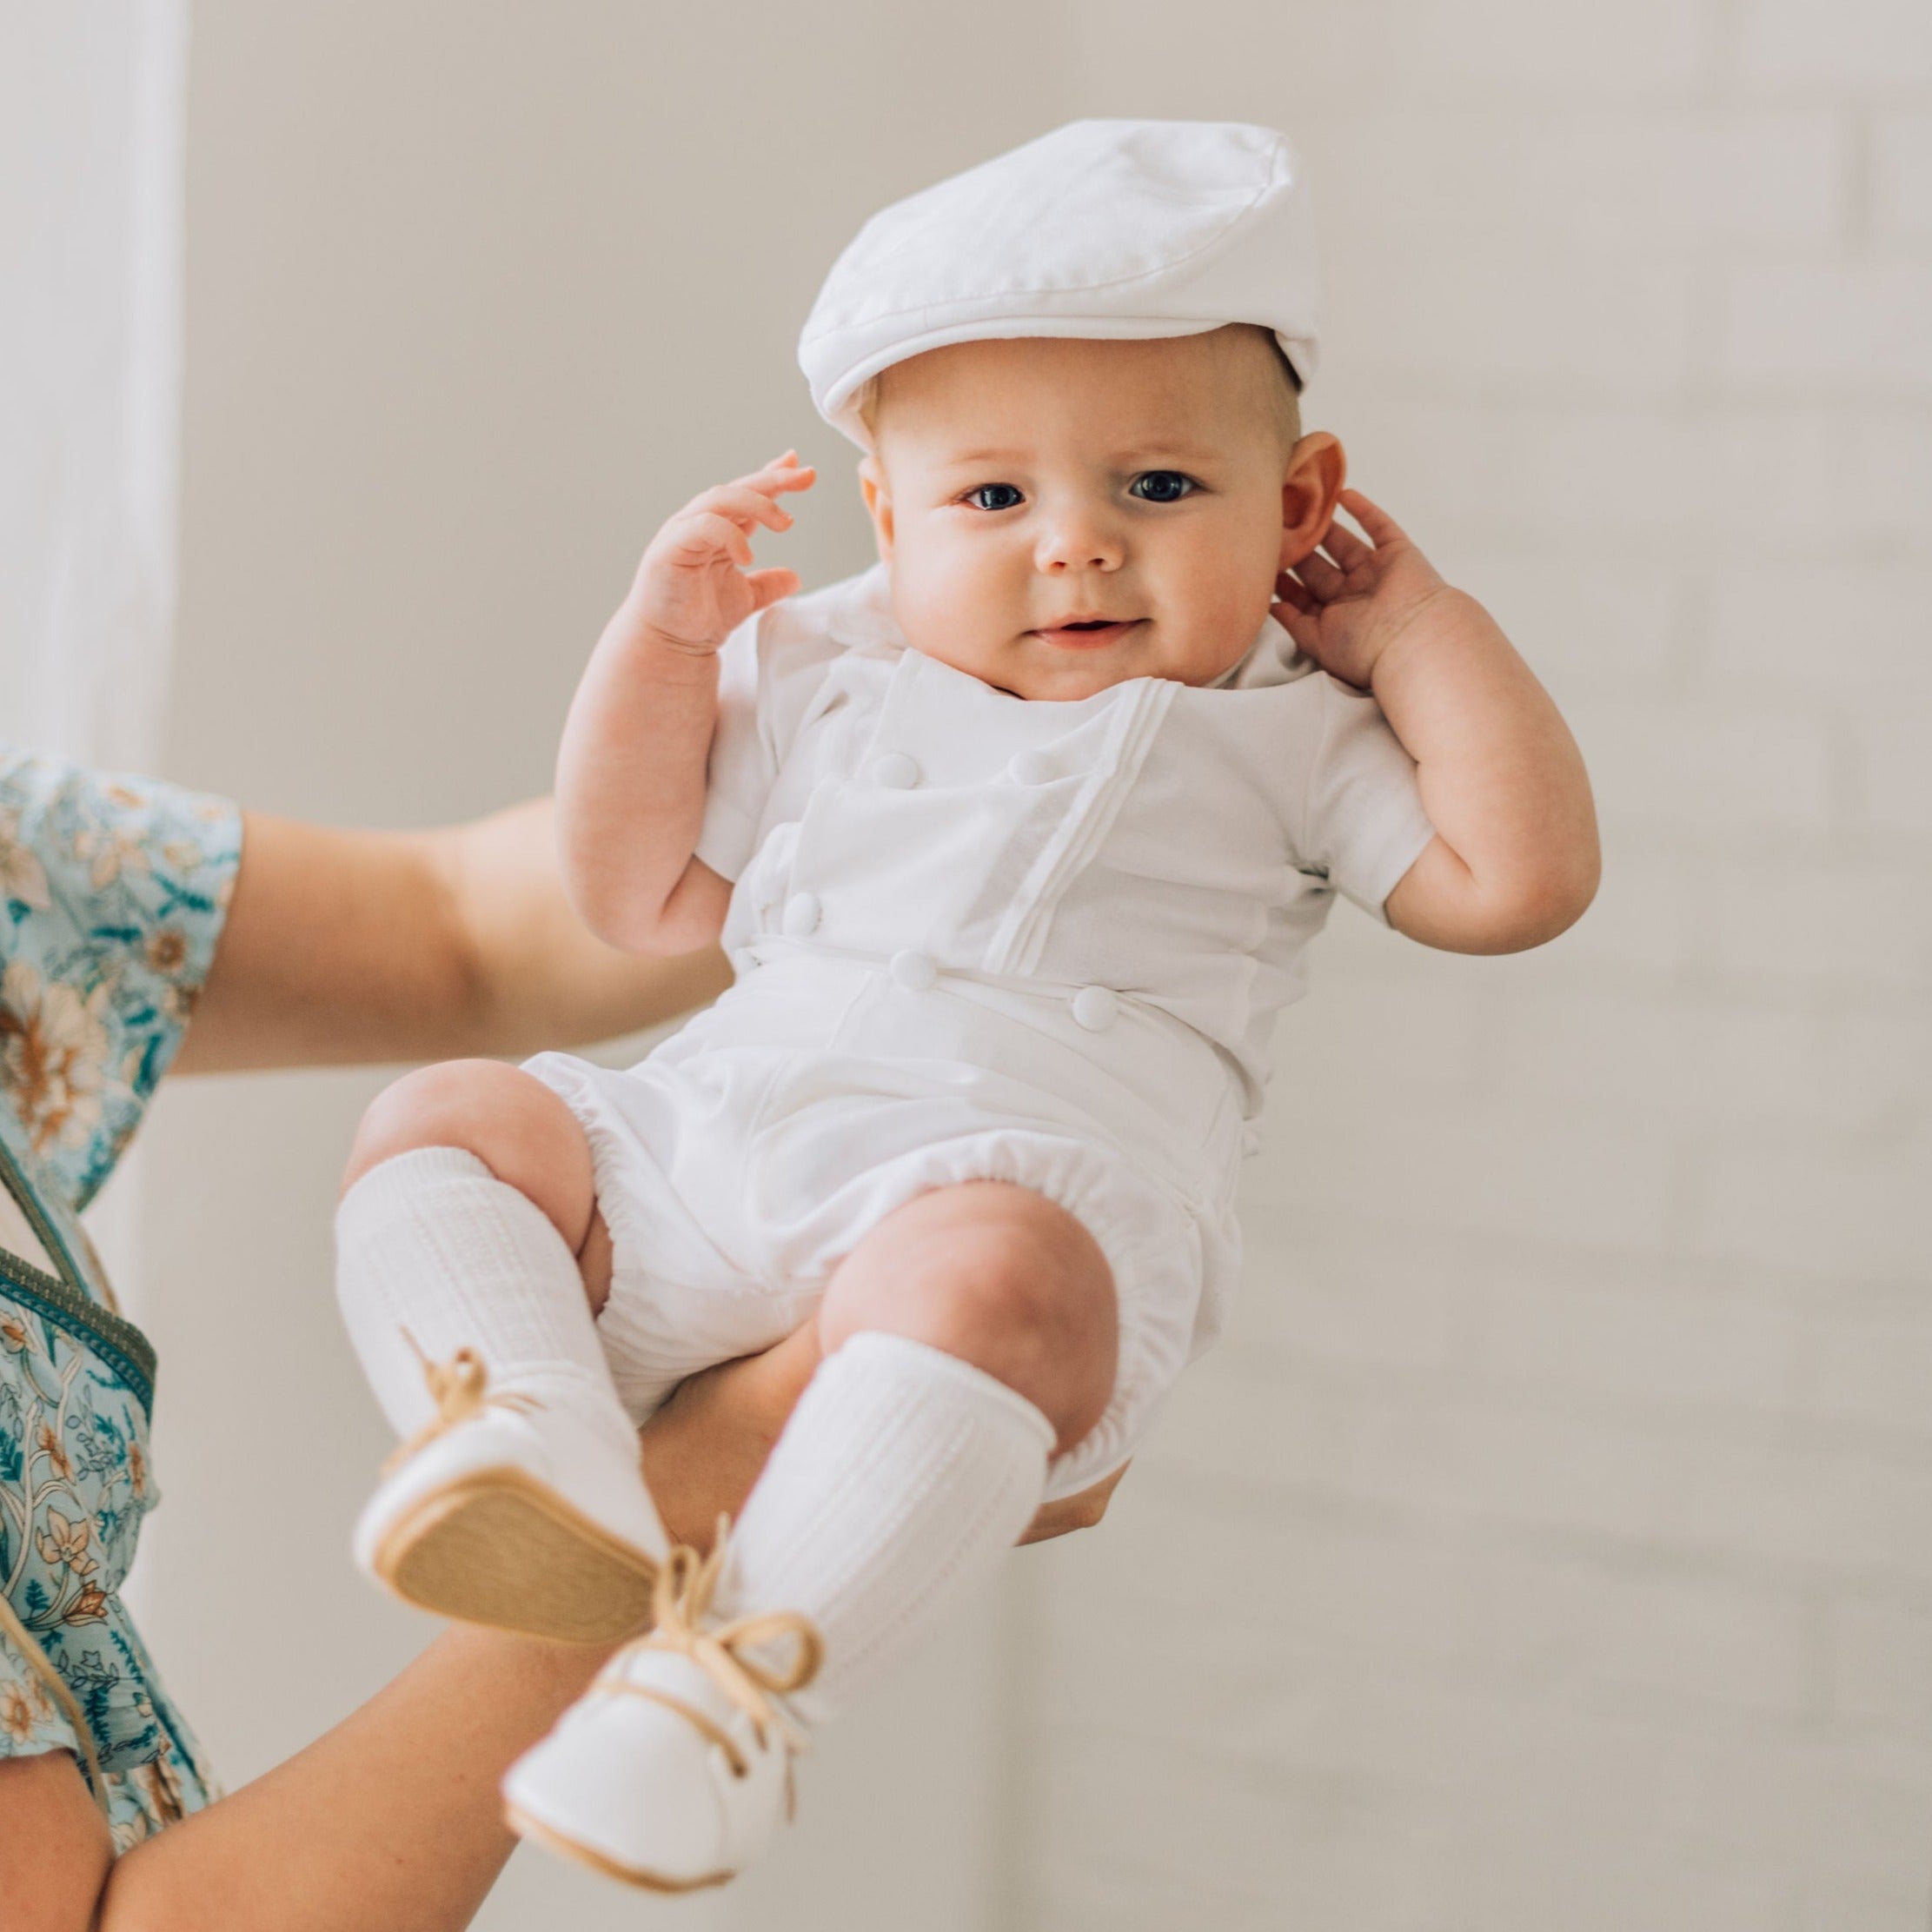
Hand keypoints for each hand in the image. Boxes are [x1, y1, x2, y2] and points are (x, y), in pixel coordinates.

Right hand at [624, 452, 815, 654]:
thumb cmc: (696, 619)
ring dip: (757, 504)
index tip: (802, 470)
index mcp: (718, 530)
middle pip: (737, 489)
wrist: (669, 646)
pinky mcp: (670, 548)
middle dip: (773, 480)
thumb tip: (794, 578)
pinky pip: (702, 526)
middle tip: (805, 477)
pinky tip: (747, 555)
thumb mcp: (745, 598)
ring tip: (785, 523)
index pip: (747, 496)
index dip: (773, 479)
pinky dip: (728, 534)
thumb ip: (768, 585)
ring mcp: (682, 533)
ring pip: (720, 499)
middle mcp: (699, 524)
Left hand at [1272, 487, 1457, 690]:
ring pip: (1344, 544)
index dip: (1285, 581)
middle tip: (1276, 529)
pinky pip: (1378, 526)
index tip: (1261, 562)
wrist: (1411, 638)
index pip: (1305, 595)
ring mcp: (1376, 572)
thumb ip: (1293, 623)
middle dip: (1298, 550)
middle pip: (1320, 567)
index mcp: (1338, 618)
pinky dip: (1363, 510)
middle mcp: (1356, 595)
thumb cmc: (1364, 648)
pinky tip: (1342, 494)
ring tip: (1300, 508)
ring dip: (1323, 528)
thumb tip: (1271, 607)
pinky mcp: (1397, 553)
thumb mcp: (1316, 641)